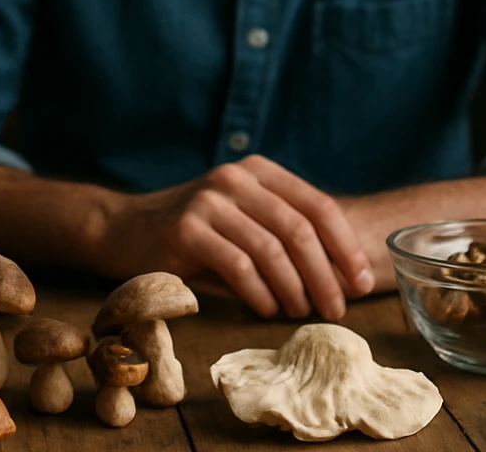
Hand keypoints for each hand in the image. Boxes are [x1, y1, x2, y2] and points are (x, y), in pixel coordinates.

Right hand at [96, 155, 374, 319]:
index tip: (363, 282)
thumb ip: (283, 237)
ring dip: (294, 289)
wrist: (123, 230)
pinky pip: (238, 265)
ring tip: (299, 313)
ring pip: (272, 249)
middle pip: (300, 229)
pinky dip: (259, 293)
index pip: (318, 206)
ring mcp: (209, 200)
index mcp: (258, 172)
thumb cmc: (194, 237)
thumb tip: (341, 279)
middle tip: (337, 309)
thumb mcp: (242, 223)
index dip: (346, 246)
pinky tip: (266, 309)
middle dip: (326, 275)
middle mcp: (235, 178)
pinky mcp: (185, 228)